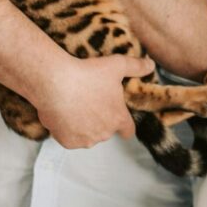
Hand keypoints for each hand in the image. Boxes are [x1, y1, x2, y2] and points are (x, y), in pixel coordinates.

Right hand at [31, 54, 152, 148]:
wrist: (55, 82)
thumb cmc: (87, 73)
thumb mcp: (116, 65)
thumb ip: (136, 66)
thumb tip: (151, 64)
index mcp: (118, 118)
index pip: (128, 130)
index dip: (124, 125)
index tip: (118, 119)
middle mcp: (104, 133)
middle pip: (105, 130)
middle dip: (99, 119)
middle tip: (88, 101)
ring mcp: (85, 140)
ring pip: (87, 135)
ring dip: (83, 125)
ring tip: (74, 106)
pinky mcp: (67, 142)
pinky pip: (69, 138)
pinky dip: (66, 129)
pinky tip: (63, 113)